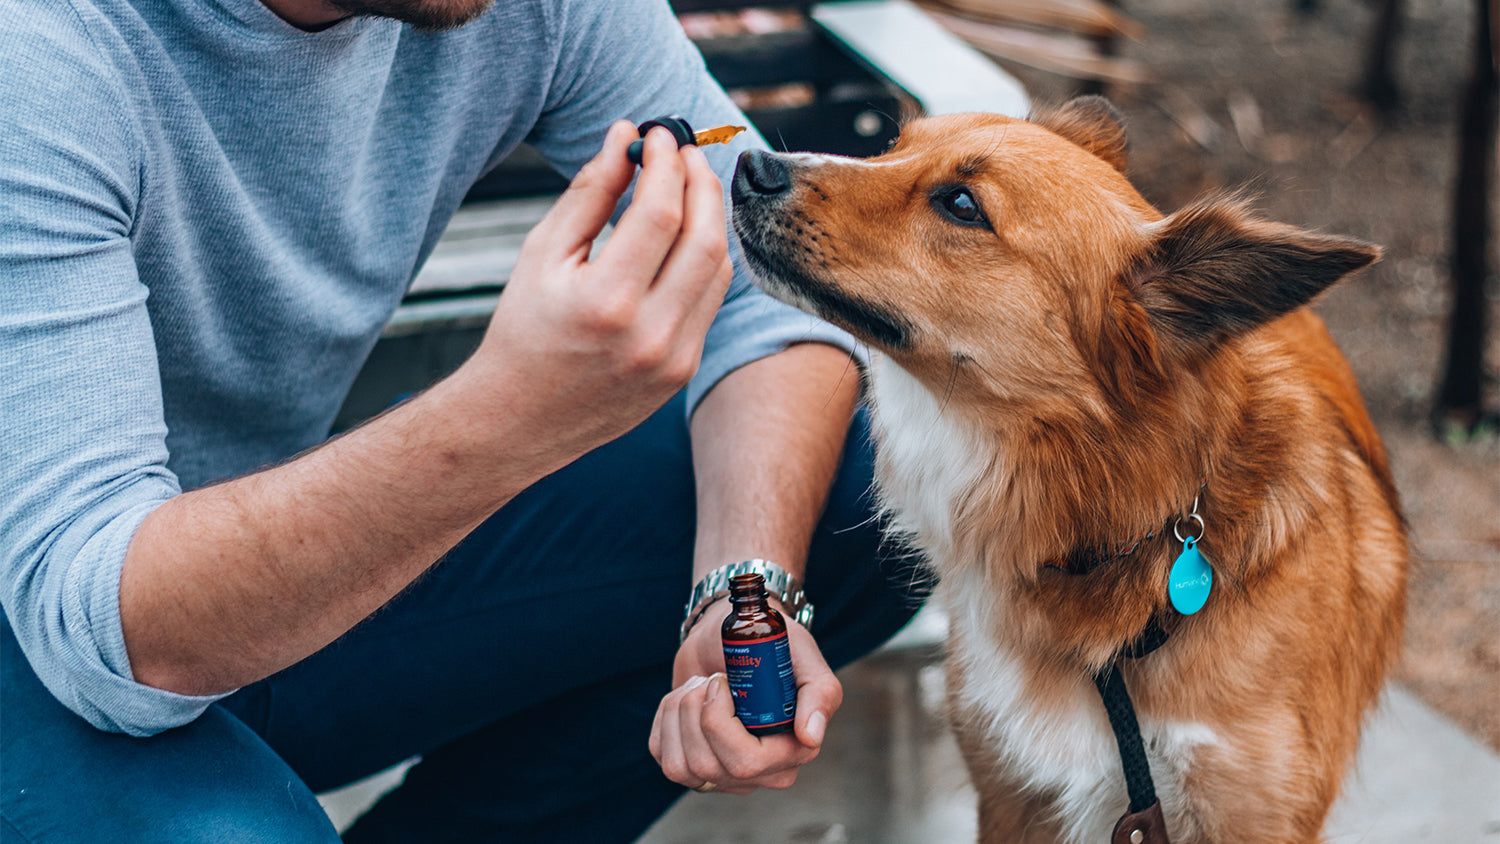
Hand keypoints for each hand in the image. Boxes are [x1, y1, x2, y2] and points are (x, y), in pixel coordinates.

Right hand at [466, 120, 732, 463]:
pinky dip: (705, 257)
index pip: (661, 214)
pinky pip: (711, 300)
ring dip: (711, 217)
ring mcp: (675, 357)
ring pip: (719, 268)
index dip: (667, 163)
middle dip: (701, 181)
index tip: (659, 135)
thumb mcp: (543, 255)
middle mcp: (650, 334)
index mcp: (606, 302)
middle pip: (705, 237)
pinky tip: (687, 234)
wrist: (521, 419)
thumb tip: (625, 137)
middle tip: (685, 151)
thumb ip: (590, 193)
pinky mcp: (685, 370)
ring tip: (688, 186)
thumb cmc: (524, 331)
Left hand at [648, 600, 842, 794]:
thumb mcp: (803, 657)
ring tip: (701, 685)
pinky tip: (686, 697)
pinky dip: (665, 715)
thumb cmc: (772, 644)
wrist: (734, 635)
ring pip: (680, 767)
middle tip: (713, 679)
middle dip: (696, 712)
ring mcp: (722, 774)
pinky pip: (662, 755)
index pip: (746, 763)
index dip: (720, 723)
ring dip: (680, 711)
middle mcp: (759, 774)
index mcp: (791, 753)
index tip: (723, 682)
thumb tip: (810, 737)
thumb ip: (820, 693)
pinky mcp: (689, 765)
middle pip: (708, 766)